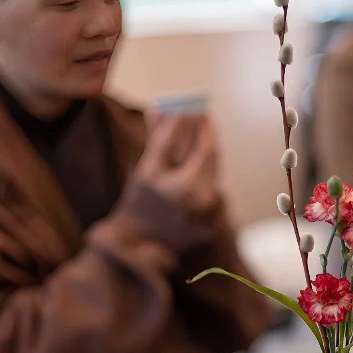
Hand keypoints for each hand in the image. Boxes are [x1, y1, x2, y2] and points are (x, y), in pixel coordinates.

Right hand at [119, 115, 222, 252]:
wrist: (138, 247)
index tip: (187, 105)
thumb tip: (161, 105)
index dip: (180, 119)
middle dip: (205, 131)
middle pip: (204, 153)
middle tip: (204, 115)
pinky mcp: (209, 226)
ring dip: (209, 151)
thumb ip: (155, 138)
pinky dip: (209, 177)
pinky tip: (204, 167)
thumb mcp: (143, 169)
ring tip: (204, 135)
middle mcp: (176, 195)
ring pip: (213, 171)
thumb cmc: (139, 202)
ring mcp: (196, 213)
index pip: (170, 139)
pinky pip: (214, 191)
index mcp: (151, 178)